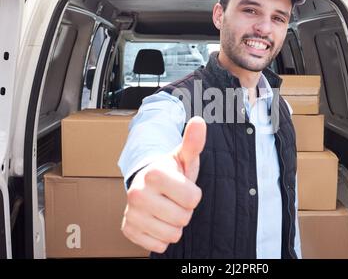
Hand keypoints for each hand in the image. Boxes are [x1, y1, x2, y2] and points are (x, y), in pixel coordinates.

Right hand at [121, 116, 206, 253]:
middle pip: (183, 219)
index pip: (193, 200)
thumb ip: (193, 141)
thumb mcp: (183, 156)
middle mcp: (138, 194)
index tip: (183, 186)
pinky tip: (157, 220)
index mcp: (154, 174)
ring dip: (174, 224)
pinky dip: (161, 237)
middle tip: (174, 198)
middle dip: (184, 210)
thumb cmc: (170, 171)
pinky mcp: (128, 230)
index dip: (193, 194)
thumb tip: (199, 121)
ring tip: (166, 208)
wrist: (147, 182)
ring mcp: (131, 213)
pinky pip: (158, 246)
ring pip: (172, 235)